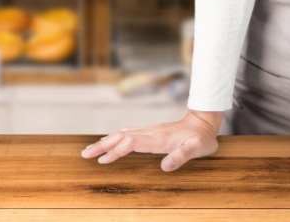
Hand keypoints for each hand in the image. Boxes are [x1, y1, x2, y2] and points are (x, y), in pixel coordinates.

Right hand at [81, 109, 221, 171]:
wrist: (204, 122)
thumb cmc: (201, 138)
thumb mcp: (197, 149)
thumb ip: (182, 156)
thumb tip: (165, 166)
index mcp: (157, 138)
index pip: (131, 143)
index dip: (116, 151)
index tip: (102, 160)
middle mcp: (150, 133)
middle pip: (121, 137)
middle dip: (102, 145)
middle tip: (85, 154)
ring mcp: (149, 131)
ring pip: (122, 134)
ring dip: (106, 141)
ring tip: (91, 150)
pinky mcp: (150, 132)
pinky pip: (128, 134)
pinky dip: (115, 138)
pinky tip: (111, 141)